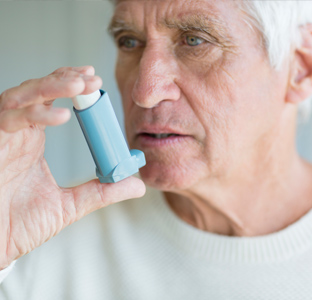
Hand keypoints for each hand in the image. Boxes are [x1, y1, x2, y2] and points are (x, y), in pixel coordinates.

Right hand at [0, 66, 144, 268]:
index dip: (70, 89)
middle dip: (66, 81)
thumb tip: (137, 184)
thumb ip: (103, 191)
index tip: (94, 82)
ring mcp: (3, 135)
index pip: (52, 102)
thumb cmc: (20, 223)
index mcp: (33, 140)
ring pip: (23, 97)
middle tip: (92, 78)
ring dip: (51, 87)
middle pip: (39, 92)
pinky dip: (36, 114)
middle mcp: (18, 132)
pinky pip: (10, 118)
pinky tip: (61, 116)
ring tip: (79, 85)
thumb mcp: (71, 204)